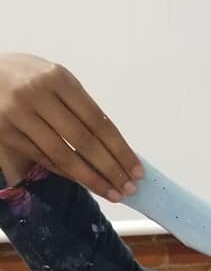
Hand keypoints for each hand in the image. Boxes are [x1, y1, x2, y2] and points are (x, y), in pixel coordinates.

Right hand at [0, 53, 142, 198]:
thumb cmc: (28, 77)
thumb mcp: (55, 80)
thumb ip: (80, 108)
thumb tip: (113, 148)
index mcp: (58, 79)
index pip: (98, 122)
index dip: (120, 149)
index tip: (137, 170)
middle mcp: (37, 95)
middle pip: (83, 141)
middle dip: (111, 169)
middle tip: (130, 188)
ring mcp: (18, 116)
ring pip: (63, 156)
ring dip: (91, 179)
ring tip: (112, 193)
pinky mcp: (6, 133)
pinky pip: (44, 159)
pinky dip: (67, 174)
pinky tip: (85, 183)